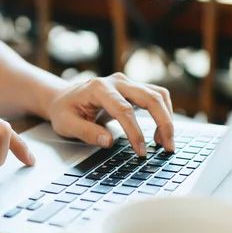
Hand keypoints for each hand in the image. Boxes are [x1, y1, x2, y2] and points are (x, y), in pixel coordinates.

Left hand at [47, 73, 173, 156]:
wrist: (63, 98)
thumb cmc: (65, 111)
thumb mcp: (66, 124)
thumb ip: (86, 132)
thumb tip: (108, 142)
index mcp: (99, 88)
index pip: (124, 110)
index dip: (135, 132)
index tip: (141, 151)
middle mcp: (117, 81)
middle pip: (150, 97)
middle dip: (163, 123)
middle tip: (168, 147)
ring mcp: (127, 83)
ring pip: (158, 95)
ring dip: (167, 118)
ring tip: (165, 143)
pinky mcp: (134, 89)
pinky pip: (156, 97)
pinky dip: (164, 113)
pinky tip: (160, 133)